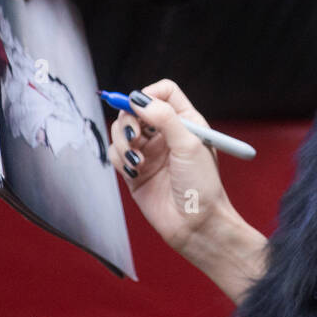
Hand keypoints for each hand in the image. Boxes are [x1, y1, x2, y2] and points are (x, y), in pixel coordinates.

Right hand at [109, 79, 226, 251]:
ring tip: (136, 159)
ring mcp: (148, 151)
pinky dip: (119, 157)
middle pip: (135, 108)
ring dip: (122, 141)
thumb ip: (164, 117)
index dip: (149, 94)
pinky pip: (115, 153)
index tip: (140, 106)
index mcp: (185, 120)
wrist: (195, 224)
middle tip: (133, 135)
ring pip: (120, 130)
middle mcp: (165, 133)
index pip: (163, 92)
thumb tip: (137, 97)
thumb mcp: (189, 144)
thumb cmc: (201, 185)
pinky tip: (134, 170)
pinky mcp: (134, 170)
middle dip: (128, 119)